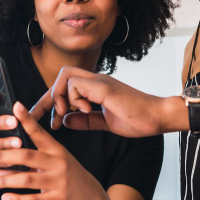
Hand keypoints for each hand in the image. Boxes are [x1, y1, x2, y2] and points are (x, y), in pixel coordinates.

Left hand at [0, 102, 108, 199]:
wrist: (91, 196)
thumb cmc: (67, 174)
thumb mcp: (55, 159)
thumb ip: (32, 157)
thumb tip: (0, 157)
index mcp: (56, 149)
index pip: (39, 132)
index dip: (27, 119)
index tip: (15, 106)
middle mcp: (58, 162)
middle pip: (27, 155)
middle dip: (3, 155)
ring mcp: (59, 181)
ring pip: (28, 179)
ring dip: (6, 179)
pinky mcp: (58, 199)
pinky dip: (18, 199)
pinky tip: (4, 197)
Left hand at [31, 66, 174, 136]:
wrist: (158, 117)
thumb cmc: (138, 120)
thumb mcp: (106, 123)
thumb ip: (85, 121)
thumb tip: (65, 120)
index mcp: (97, 89)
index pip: (66, 88)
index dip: (49, 103)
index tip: (41, 119)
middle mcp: (96, 81)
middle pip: (62, 76)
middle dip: (48, 98)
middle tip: (47, 119)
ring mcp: (100, 81)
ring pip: (65, 76)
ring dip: (60, 97)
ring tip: (65, 114)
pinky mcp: (103, 86)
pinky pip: (76, 85)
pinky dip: (73, 99)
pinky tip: (84, 111)